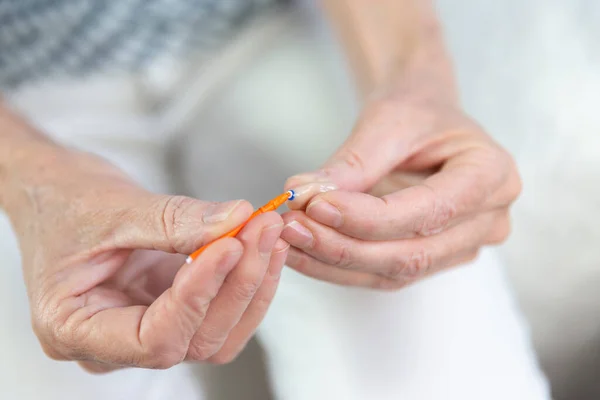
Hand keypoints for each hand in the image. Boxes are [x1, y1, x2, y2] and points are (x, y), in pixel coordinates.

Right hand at [6, 144, 285, 371]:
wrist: (58, 191)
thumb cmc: (65, 201)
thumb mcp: (114, 208)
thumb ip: (176, 220)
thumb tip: (237, 220)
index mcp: (74, 328)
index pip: (153, 338)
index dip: (198, 295)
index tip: (229, 245)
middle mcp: (113, 342)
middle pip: (194, 339)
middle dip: (236, 283)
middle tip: (261, 229)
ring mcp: (146, 327)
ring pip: (216, 333)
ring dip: (250, 284)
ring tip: (268, 232)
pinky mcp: (171, 307)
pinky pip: (220, 310)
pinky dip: (246, 280)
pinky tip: (262, 244)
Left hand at [282, 91, 520, 289]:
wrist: (422, 119)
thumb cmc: (414, 111)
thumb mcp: (386, 122)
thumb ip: (351, 164)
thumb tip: (302, 194)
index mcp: (492, 175)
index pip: (430, 210)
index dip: (369, 217)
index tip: (316, 205)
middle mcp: (489, 220)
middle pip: (414, 253)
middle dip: (345, 246)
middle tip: (293, 228)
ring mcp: (463, 246)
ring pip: (394, 271)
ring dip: (335, 261)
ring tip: (289, 241)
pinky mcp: (432, 258)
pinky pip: (383, 274)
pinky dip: (339, 267)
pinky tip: (303, 254)